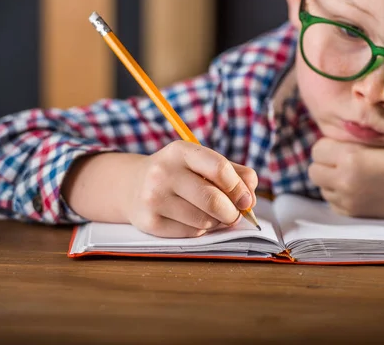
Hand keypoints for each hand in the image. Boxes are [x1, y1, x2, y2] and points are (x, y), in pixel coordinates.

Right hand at [127, 141, 257, 236]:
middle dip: (232, 212)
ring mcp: (154, 198)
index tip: (247, 200)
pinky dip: (200, 230)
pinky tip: (192, 219)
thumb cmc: (178, 173)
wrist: (132, 185)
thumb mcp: (201, 162)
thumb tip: (251, 197)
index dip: (239, 188)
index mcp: (180, 151)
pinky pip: (191, 233)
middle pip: (213, 200)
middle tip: (234, 214)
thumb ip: (233, 173)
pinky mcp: (150, 222)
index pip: (219, 168)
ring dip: (216, 222)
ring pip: (204, 220)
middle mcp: (163, 172)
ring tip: (210, 214)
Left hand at [307, 138, 383, 220]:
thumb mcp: (380, 144)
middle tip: (342, 162)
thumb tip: (332, 145)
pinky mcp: (355, 215)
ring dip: (331, 182)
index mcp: (350, 157)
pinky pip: (333, 204)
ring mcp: (348, 200)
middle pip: (314, 170)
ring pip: (322, 188)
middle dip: (325, 165)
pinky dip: (340, 197)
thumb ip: (353, 144)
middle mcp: (344, 180)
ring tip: (353, 176)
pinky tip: (359, 190)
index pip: (318, 149)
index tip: (340, 147)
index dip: (328, 147)